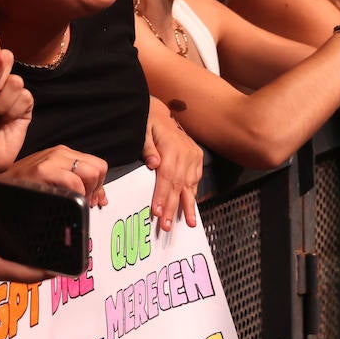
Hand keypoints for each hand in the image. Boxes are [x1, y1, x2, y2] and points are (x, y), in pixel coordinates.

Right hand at [3, 145, 106, 207]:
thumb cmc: (23, 188)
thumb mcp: (53, 181)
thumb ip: (78, 185)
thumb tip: (100, 197)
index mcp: (63, 154)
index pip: (98, 165)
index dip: (99, 185)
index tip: (91, 199)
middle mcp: (59, 153)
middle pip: (98, 168)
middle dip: (95, 189)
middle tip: (82, 202)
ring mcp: (50, 160)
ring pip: (91, 172)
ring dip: (86, 193)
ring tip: (73, 202)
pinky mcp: (42, 171)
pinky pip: (74, 182)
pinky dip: (76, 196)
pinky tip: (64, 202)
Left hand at [142, 99, 201, 231]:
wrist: (160, 112)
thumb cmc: (149, 123)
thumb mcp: (143, 130)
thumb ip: (147, 146)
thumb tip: (152, 162)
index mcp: (172, 148)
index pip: (167, 176)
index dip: (163, 195)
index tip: (158, 212)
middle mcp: (185, 154)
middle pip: (179, 185)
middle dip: (173, 207)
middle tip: (167, 226)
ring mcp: (193, 156)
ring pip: (190, 185)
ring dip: (187, 206)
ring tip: (189, 223)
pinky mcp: (196, 158)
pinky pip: (195, 180)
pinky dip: (193, 195)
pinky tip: (191, 208)